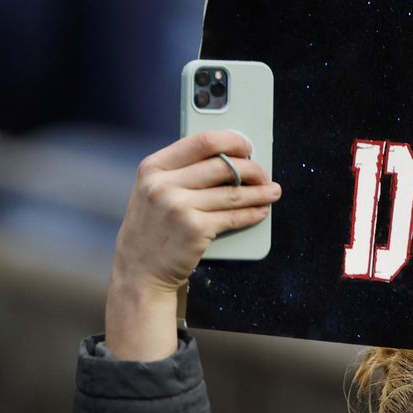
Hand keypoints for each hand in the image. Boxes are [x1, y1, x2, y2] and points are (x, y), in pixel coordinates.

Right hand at [105, 131, 277, 359]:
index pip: (202, 141)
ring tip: (272, 191)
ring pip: (234, 192)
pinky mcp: (195, 229)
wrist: (139, 272)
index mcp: (153, 168)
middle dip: (252, 169)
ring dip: (260, 192)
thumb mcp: (152, 192)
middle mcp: (163, 185)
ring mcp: (178, 207)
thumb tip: (228, 156)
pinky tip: (261, 210)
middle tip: (264, 174)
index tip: (247, 146)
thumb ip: (180, 172)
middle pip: (223, 165)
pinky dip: (253, 213)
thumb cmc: (152, 229)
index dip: (232, 141)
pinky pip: (235, 216)